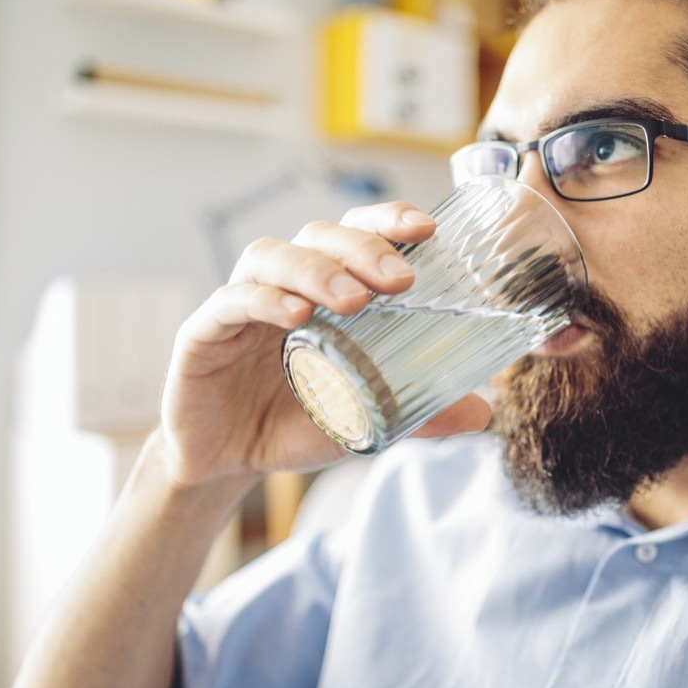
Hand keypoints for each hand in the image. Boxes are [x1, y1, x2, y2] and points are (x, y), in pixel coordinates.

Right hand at [152, 201, 491, 489]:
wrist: (228, 465)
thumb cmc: (293, 423)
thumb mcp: (364, 418)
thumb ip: (419, 414)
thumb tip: (484, 414)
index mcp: (322, 290)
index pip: (355, 235)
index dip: (386, 222)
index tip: (426, 230)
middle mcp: (283, 284)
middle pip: (318, 236)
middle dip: (362, 249)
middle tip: (400, 281)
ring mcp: (240, 304)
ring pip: (271, 257)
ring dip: (316, 270)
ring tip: (354, 301)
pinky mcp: (203, 332)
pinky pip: (231, 301)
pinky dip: (264, 300)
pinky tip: (296, 317)